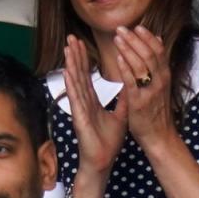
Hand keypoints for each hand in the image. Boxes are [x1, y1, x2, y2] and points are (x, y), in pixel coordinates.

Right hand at [63, 35, 127, 175]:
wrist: (103, 160)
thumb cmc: (108, 142)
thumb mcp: (121, 116)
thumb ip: (123, 101)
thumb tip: (130, 86)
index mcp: (91, 101)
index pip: (87, 76)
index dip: (84, 60)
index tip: (81, 44)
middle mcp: (83, 102)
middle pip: (78, 74)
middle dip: (75, 56)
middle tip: (71, 37)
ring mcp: (79, 108)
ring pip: (75, 82)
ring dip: (71, 64)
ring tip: (68, 47)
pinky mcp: (79, 116)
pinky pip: (75, 97)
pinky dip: (71, 83)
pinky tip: (68, 70)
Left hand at [113, 26, 175, 148]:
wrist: (160, 136)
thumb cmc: (157, 111)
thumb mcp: (161, 85)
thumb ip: (158, 64)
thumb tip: (158, 40)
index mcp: (164, 76)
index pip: (159, 50)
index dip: (147, 37)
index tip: (136, 26)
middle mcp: (160, 81)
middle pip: (150, 53)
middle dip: (135, 39)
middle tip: (121, 28)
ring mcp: (151, 91)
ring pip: (142, 64)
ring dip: (128, 49)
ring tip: (117, 38)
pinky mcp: (139, 102)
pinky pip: (132, 82)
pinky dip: (126, 68)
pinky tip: (118, 58)